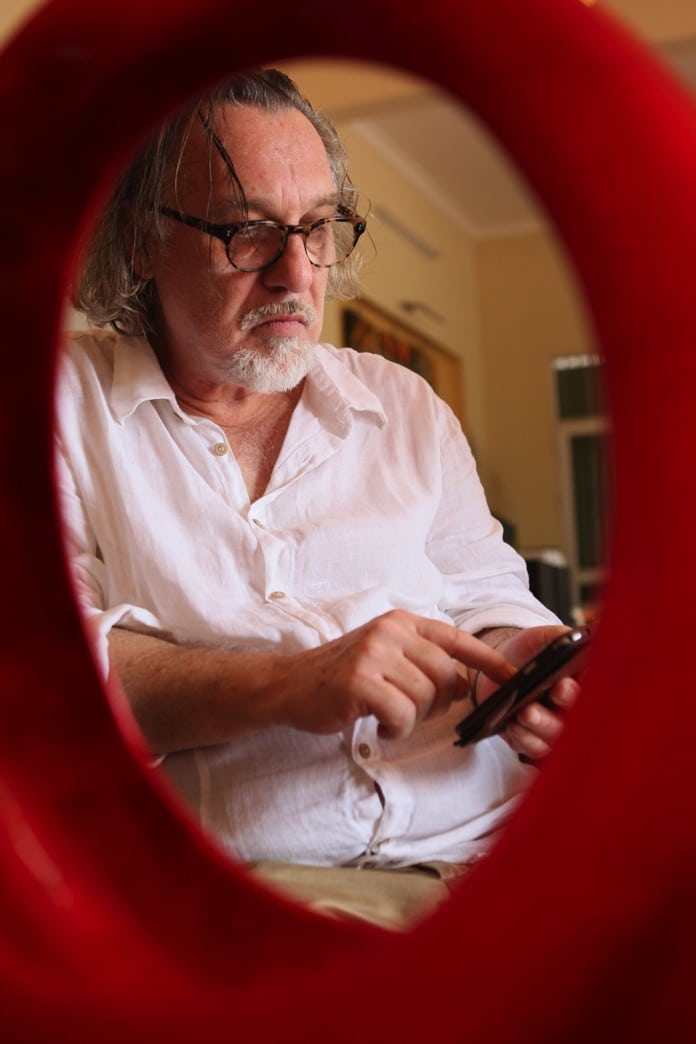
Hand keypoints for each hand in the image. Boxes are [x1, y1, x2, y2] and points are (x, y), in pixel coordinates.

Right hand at [271, 609, 516, 739]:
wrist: (289, 685)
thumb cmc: (341, 676)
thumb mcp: (384, 654)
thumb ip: (421, 660)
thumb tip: (463, 683)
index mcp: (400, 622)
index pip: (456, 638)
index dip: (488, 660)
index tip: (513, 678)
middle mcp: (389, 631)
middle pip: (445, 675)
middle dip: (437, 703)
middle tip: (410, 710)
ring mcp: (373, 654)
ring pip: (425, 698)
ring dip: (412, 718)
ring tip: (387, 715)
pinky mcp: (359, 681)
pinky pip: (403, 714)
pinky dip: (396, 728)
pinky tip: (379, 724)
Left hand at [474, 625, 581, 762]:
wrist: (500, 667)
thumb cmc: (529, 652)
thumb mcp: (542, 638)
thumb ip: (558, 636)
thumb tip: (575, 636)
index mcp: (582, 683)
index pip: (594, 690)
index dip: (586, 688)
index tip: (567, 681)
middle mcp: (573, 710)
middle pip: (579, 718)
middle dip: (567, 704)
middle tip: (554, 692)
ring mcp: (554, 728)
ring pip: (556, 737)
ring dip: (542, 725)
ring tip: (526, 712)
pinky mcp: (533, 740)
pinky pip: (533, 748)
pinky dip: (524, 739)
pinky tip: (513, 726)